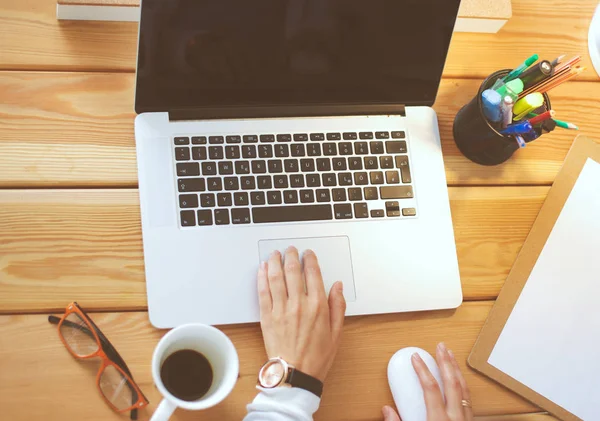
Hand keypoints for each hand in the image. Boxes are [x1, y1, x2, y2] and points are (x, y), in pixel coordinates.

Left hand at [257, 247, 345, 381]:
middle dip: (291, 256)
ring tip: (274, 254)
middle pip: (293, 271)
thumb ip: (338, 306)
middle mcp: (298, 304)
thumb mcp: (336, 332)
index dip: (310, 259)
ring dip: (274, 262)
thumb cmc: (316, 357)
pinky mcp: (267, 316)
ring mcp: (281, 309)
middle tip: (290, 250)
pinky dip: (262, 278)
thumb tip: (338, 286)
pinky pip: (263, 292)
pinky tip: (262, 269)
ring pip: (276, 277)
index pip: (313, 273)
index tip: (307, 254)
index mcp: (317, 306)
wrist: (295, 374)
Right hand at [382, 343, 472, 420]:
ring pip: (463, 388)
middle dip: (445, 362)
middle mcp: (455, 417)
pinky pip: (468, 398)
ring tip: (451, 355)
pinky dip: (463, 383)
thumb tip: (386, 410)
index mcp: (439, 420)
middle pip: (452, 383)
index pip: (431, 388)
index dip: (422, 370)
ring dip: (456, 369)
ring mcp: (465, 419)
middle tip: (440, 346)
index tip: (415, 357)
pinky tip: (459, 377)